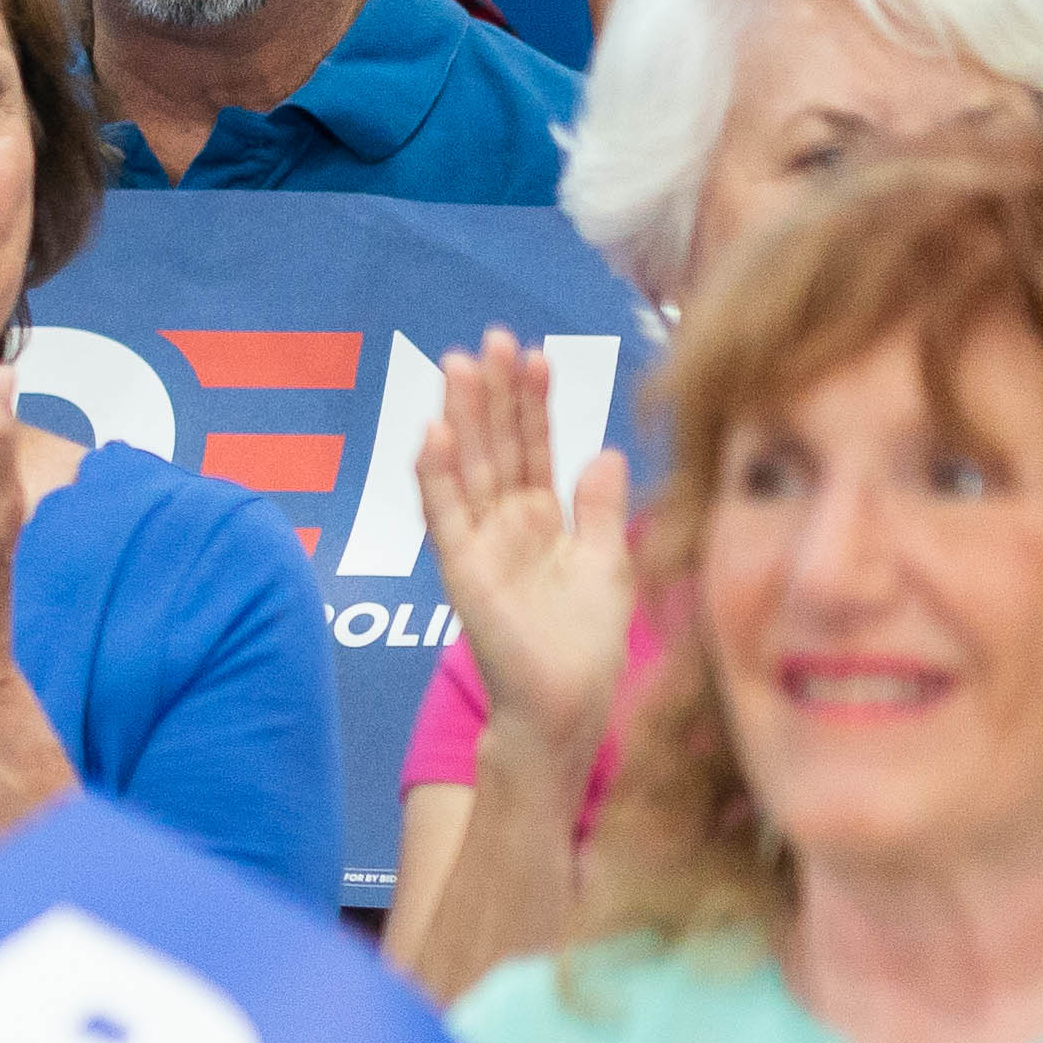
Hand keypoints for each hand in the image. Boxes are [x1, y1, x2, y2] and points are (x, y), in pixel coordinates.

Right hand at [411, 330, 634, 753]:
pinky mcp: (462, 569)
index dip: (534, 402)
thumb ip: (603, 509)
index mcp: (544, 518)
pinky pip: (445, 514)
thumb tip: (605, 451)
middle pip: (498, 445)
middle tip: (490, 339)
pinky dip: (435, 475)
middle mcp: (506, 523)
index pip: (535, 446)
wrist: (565, 703)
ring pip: (469, 467)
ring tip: (456, 365)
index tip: (536, 353)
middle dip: (493, 393)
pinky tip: (432, 433)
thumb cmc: (588, 644)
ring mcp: (480, 543)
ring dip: (461, 417)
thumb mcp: (611, 563)